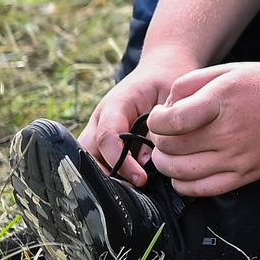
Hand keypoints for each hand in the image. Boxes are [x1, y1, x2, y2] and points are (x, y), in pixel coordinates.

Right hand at [83, 53, 200, 184]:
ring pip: (87, 158)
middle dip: (105, 174)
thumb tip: (146, 160)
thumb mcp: (173, 95)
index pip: (107, 136)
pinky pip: (97, 159)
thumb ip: (162, 124)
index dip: (120, 160)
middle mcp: (100, 117)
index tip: (141, 178)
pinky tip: (128, 186)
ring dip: (105, 176)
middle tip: (132, 191)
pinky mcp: (103, 138)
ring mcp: (98, 127)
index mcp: (116, 103)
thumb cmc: (170, 80)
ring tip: (131, 192)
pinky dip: (109, 173)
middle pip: (87, 151)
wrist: (162, 67)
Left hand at [143, 59, 259, 195]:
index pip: (171, 122)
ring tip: (171, 152)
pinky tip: (184, 172)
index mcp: (223, 101)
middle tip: (165, 133)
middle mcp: (230, 132)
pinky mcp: (248, 174)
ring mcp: (240, 157)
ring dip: (165, 163)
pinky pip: (201, 190)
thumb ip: (188, 84)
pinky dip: (183, 184)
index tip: (160, 116)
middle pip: (172, 148)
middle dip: (159, 140)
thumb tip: (164, 111)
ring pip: (180, 172)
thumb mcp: (226, 71)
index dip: (155, 120)